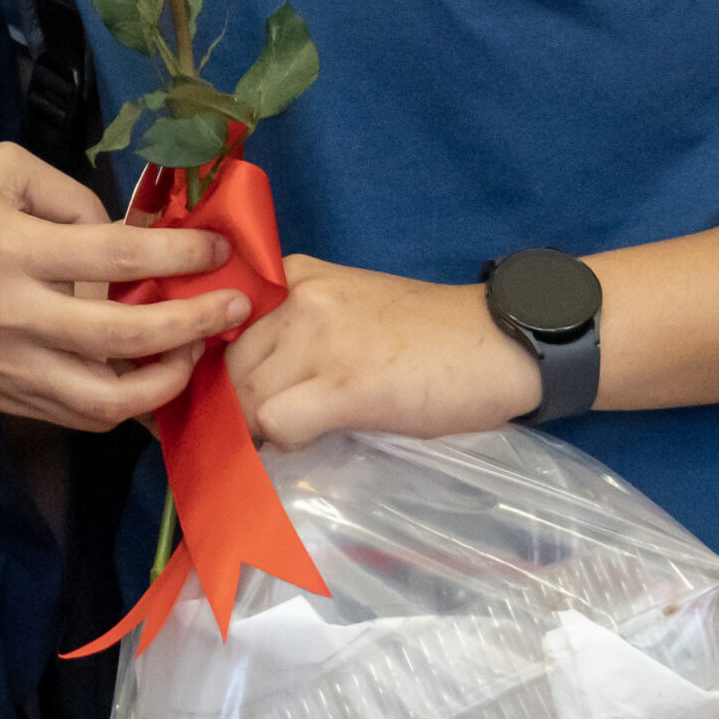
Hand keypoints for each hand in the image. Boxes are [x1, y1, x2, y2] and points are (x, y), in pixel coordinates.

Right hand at [0, 145, 249, 430]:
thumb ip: (67, 194)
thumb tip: (122, 233)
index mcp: (14, 249)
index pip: (114, 253)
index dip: (177, 252)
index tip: (216, 249)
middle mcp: (18, 316)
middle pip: (124, 335)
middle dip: (192, 323)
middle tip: (232, 307)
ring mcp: (17, 369)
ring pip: (108, 397)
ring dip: (167, 379)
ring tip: (196, 352)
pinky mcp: (14, 402)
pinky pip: (84, 417)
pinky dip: (128, 404)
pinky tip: (152, 377)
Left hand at [224, 255, 541, 447]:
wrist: (498, 342)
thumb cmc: (427, 333)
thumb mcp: (347, 307)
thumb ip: (296, 327)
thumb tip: (248, 378)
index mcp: (296, 276)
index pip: (221, 323)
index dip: (220, 369)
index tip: (228, 397)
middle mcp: (298, 298)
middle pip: (228, 365)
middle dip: (236, 407)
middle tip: (261, 433)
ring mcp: (319, 339)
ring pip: (246, 397)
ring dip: (262, 429)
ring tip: (296, 435)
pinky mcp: (343, 385)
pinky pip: (278, 423)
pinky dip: (288, 443)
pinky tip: (318, 438)